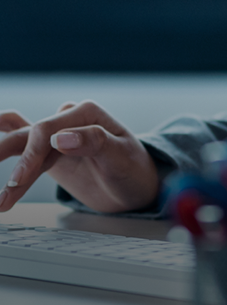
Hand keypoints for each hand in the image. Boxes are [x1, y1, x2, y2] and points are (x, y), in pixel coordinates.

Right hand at [0, 101, 160, 213]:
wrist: (136, 186)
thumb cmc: (134, 169)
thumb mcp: (121, 158)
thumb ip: (95, 142)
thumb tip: (62, 138)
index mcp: (87, 113)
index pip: (47, 129)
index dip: (30, 155)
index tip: (19, 180)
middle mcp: (70, 119)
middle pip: (29, 135)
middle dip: (12, 161)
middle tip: (4, 192)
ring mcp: (58, 134)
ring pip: (19, 141)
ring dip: (1, 159)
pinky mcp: (49, 151)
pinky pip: (20, 144)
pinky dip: (3, 152)